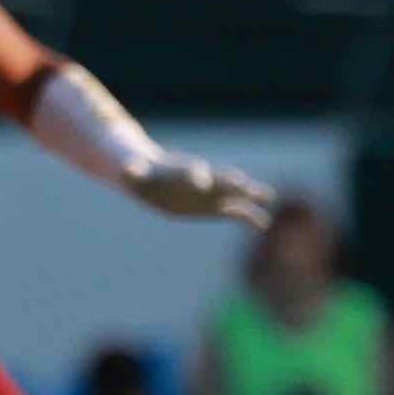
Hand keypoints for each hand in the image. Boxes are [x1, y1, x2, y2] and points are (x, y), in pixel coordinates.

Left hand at [125, 150, 272, 227]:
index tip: (199, 184)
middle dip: (230, 181)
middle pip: (218, 177)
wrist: (151, 174)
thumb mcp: (133, 173)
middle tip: (243, 185)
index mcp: (180, 169)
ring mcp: (212, 191)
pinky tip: (263, 225)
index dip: (195, 176)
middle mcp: (200, 178)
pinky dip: (249, 217)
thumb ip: (133, 171)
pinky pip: (236, 211)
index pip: (191, 170)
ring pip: (234, 191)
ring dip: (249, 194)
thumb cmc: (140, 172)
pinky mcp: (215, 206)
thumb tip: (126, 170)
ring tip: (268, 197)